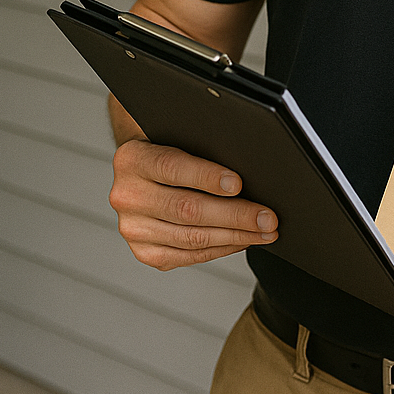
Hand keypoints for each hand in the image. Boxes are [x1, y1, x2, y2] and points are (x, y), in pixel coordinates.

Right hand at [109, 138, 277, 269]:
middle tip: (267, 218)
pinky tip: (242, 241)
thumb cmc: (173, 149)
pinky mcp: (145, 251)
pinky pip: (188, 256)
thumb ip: (203, 147)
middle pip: (187, 209)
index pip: (171, 167)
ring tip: (264, 232)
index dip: (207, 176)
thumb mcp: (181, 137)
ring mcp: (133, 228)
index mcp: (132, 159)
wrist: (144, 172)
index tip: (238, 184)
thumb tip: (250, 167)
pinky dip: (221, 249)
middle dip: (235, 215)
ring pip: (191, 238)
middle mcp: (126, 195)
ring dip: (235, 237)